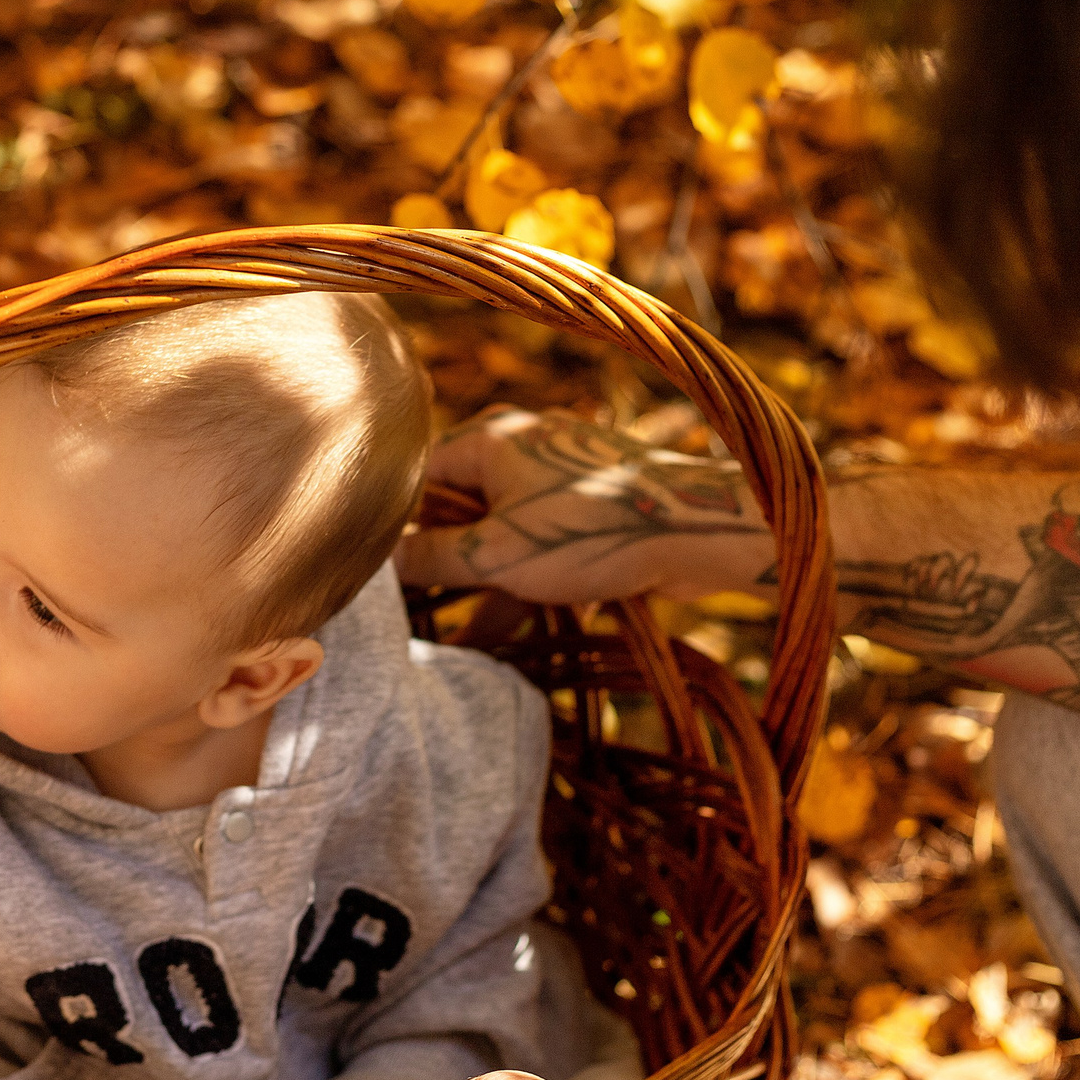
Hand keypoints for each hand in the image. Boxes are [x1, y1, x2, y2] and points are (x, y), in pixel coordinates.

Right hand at [393, 407, 773, 604]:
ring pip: (506, 531)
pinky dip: (531, 582)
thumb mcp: (496, 555)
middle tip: (421, 613)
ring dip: (489, 585)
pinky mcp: (596, 504)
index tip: (383, 576)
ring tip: (468, 642)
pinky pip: (547, 542)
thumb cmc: (590, 531)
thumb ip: (430, 559)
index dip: (397, 526)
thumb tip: (378, 566)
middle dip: (446, 565)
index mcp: (489, 438)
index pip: (418, 476)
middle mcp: (523, 444)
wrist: (701, 528)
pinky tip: (520, 635)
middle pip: (462, 506)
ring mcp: (563, 473)